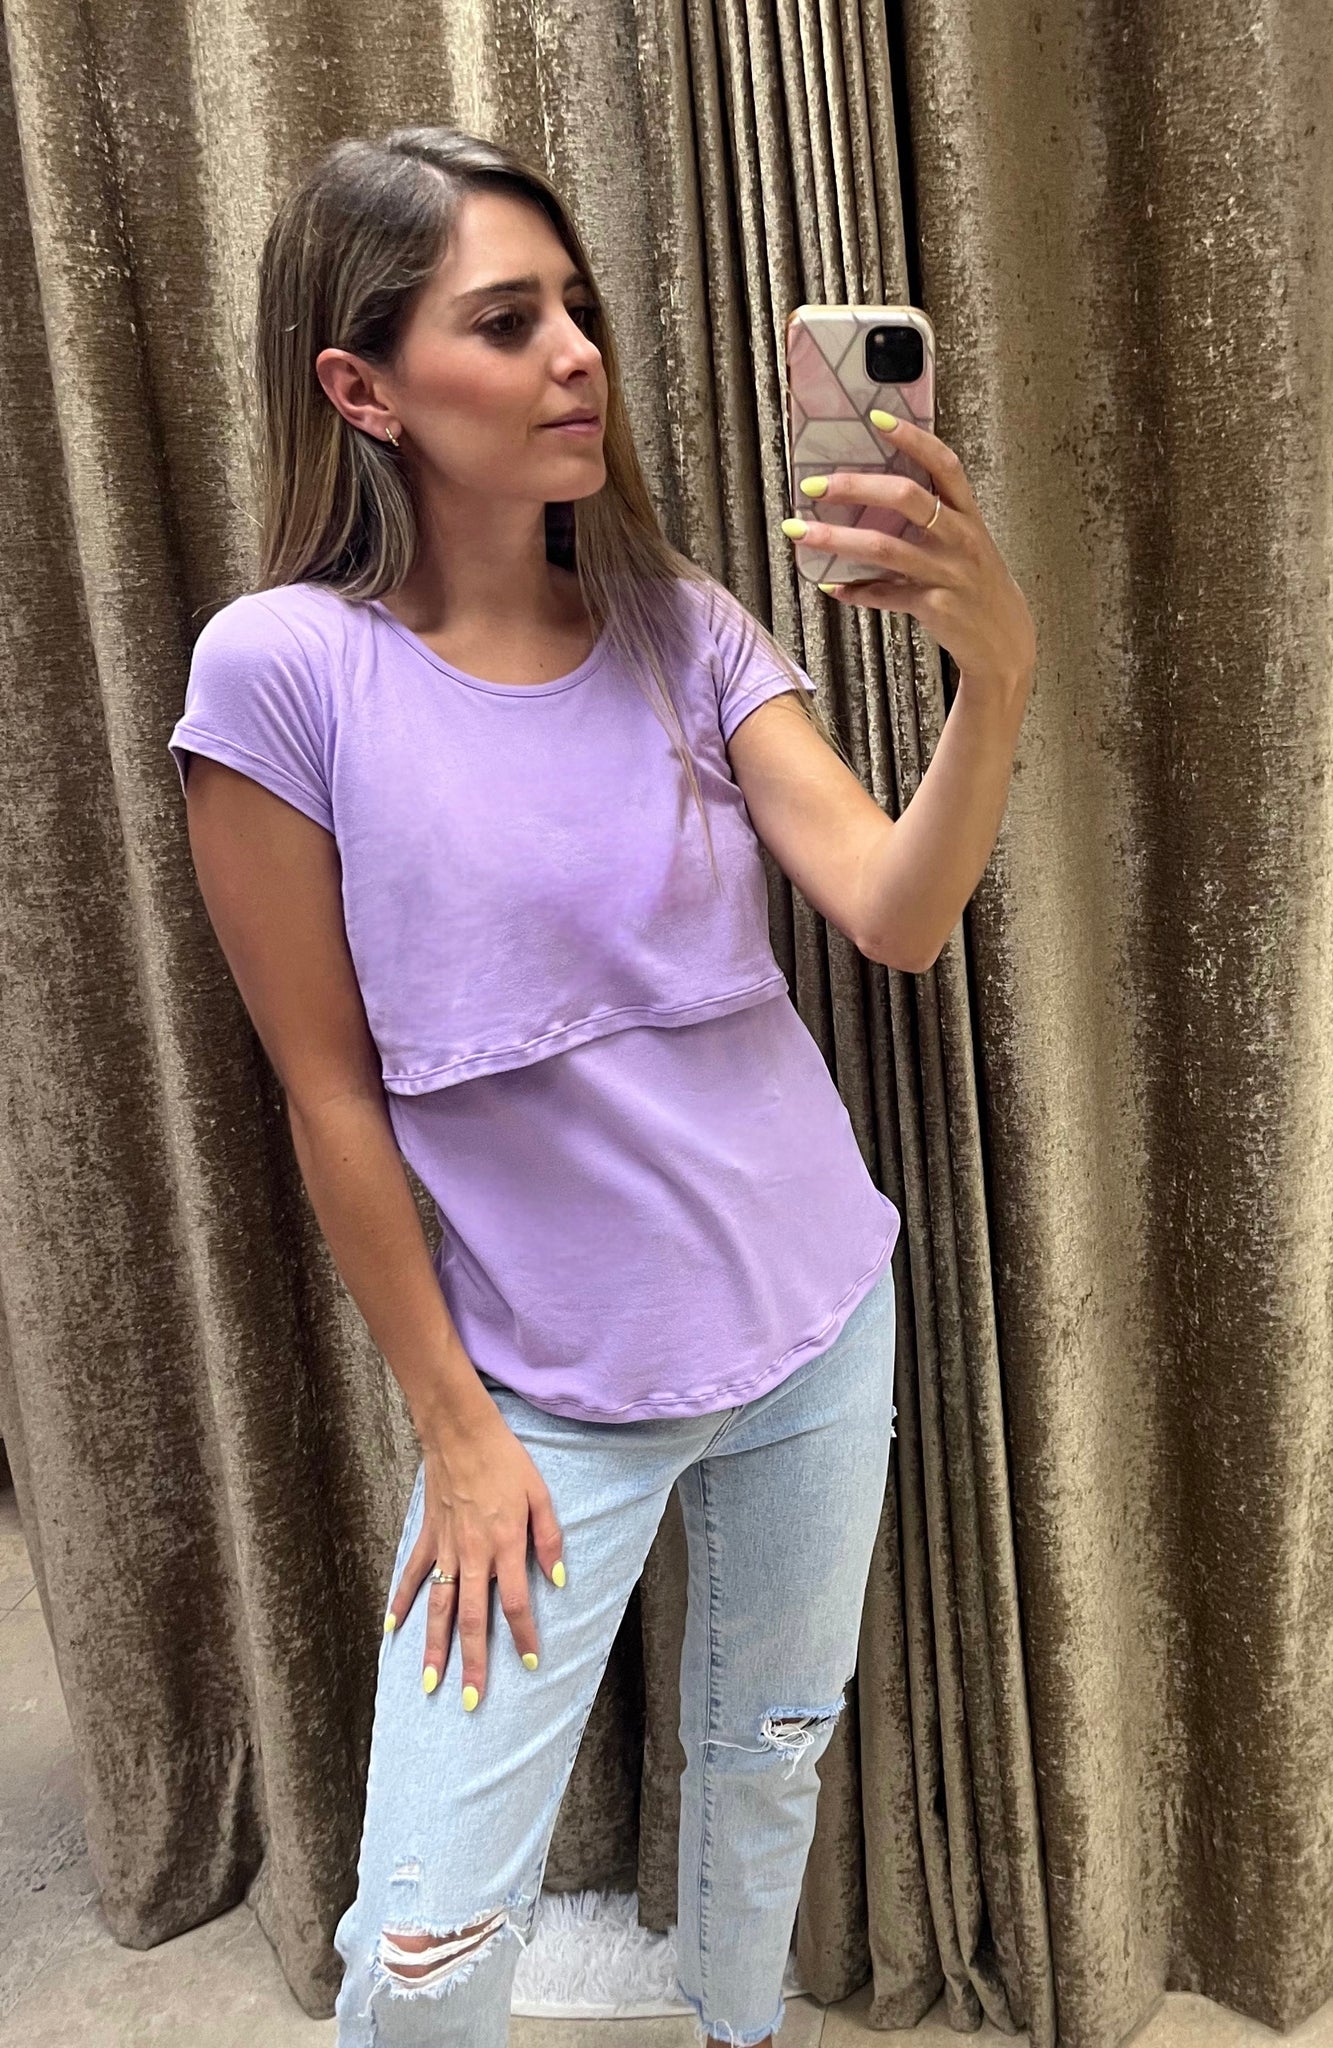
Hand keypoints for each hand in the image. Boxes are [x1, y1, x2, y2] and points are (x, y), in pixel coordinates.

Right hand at [384, 1408, 565, 1709]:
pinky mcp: (427, 1536)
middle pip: (471, 1617)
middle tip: (471, 1701)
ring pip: (438, 1607)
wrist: (461, 1430)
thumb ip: (549, 1539)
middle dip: (473, 1662)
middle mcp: (473, 1553)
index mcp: (505, 1544)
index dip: (522, 1635)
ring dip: (434, 1647)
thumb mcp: (540, 1494)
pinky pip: (412, 1575)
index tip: (528, 1664)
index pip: (514, 1602)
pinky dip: (400, 1602)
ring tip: (431, 1683)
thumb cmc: (506, 1460)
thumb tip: (558, 1581)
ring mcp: (445, 1547)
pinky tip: (391, 1630)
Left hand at [786, 413, 1036, 716]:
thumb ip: (933, 520)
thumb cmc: (977, 585)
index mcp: (968, 516)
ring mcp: (947, 573)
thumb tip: (876, 497)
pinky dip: (855, 590)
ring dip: (836, 540)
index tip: (876, 419)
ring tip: (799, 533)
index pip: (944, 465)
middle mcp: (960, 539)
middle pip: (906, 498)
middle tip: (815, 484)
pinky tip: (831, 586)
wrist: (1005, 642)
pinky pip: (885, 595)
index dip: (913, 439)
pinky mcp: (934, 607)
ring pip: (884, 548)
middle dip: (856, 487)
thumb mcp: (967, 545)